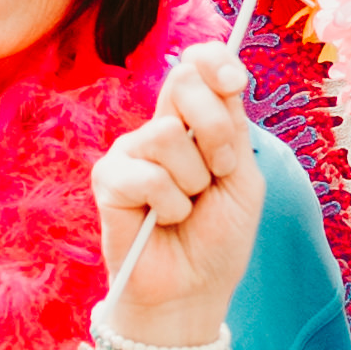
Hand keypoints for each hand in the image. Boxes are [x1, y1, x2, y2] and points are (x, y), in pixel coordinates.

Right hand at [90, 39, 261, 332]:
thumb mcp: (242, 177)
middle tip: (220, 173)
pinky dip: (169, 205)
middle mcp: (160, 128)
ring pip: (167, 134)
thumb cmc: (219, 237)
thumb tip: (224, 73)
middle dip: (215, 130)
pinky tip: (162, 221)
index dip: (215, 60)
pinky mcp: (108, 178)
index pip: (196, 65)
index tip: (235, 81)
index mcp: (194, 122)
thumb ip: (232, 125)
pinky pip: (146, 174)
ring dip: (193, 181)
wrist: (193, 289)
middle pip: (183, 83)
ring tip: (187, 208)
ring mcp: (131, 151)